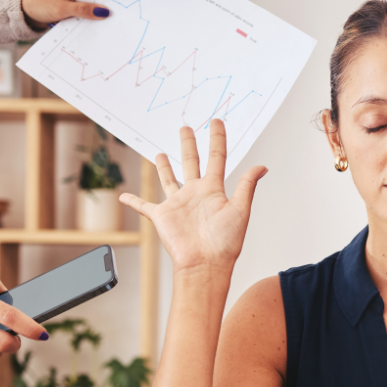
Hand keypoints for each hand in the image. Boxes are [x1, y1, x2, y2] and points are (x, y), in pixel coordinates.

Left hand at [20, 0, 110, 29]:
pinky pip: (84, 19)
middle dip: (105, 13)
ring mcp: (76, 2)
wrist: (22, 10)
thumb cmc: (38, 3)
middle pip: (98, 2)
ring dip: (96, 21)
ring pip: (91, 12)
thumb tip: (104, 12)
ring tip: (108, 31)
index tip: (122, 10)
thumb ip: (83, 10)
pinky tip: (95, 32)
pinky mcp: (72, 12)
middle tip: (118, 24)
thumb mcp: (61, 8)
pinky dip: (87, 25)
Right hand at [120, 120, 266, 275]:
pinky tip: (124, 196)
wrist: (206, 264)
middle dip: (189, 144)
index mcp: (214, 191)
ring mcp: (178, 204)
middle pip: (191, 162)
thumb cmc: (225, 243)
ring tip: (159, 153)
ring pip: (168, 179)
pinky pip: (144, 205)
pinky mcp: (162, 216)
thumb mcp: (241, 210)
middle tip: (185, 128)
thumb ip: (247, 186)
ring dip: (163, 167)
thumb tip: (262, 166)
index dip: (217, 139)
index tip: (217, 122)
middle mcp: (195, 194)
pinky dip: (133, 201)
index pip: (217, 158)